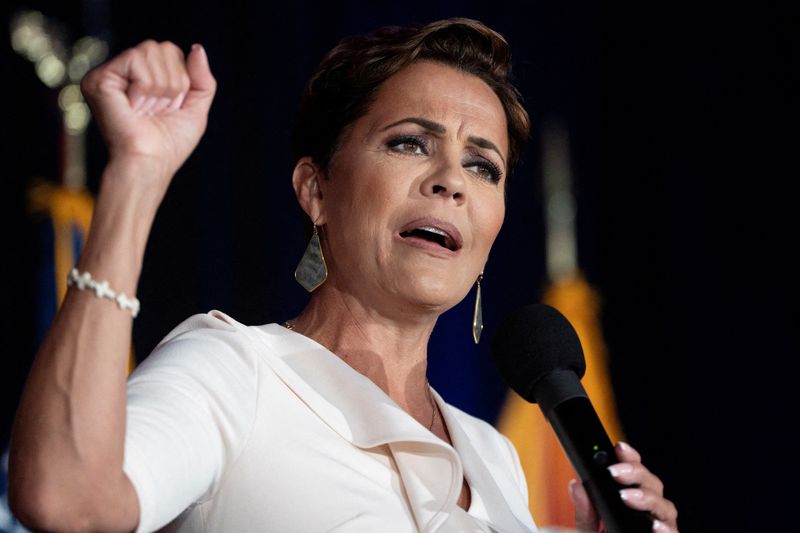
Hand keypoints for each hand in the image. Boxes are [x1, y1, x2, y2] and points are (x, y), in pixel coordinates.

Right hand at [81, 40, 215, 182]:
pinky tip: (135, 106)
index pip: (173, 52)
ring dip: (161, 87)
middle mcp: (124, 72)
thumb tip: (197, 48)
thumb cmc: (169, 144)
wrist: (150, 163)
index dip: (182, 81)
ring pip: (151, 51)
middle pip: (164, 48)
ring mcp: (110, 74)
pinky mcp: (100, 78)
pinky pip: (136, 60)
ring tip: (147, 110)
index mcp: (143, 77)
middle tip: (158, 109)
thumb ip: (202, 79)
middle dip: (173, 83)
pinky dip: (145, 87)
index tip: (170, 107)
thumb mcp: (195, 109)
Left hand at [569, 441, 678, 531]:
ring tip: (627, 497)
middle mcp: (650, 511)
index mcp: (631, 498)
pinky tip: (655, 527)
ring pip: (666, 506)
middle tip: (614, 473)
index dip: (630, 457)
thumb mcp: (588, 530)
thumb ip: (584, 511)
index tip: (618, 447)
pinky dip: (666, 530)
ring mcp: (660, 527)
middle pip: (653, 484)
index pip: (635, 472)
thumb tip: (576, 485)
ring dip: (647, 498)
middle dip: (635, 474)